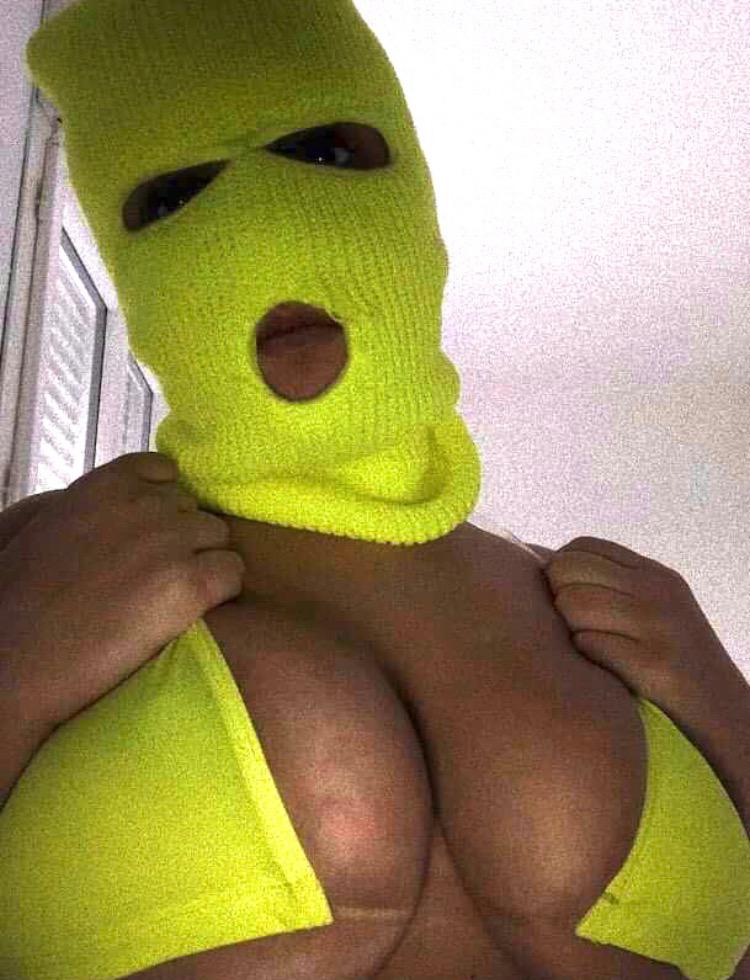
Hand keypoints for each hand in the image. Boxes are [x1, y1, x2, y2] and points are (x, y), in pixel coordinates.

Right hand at [0, 452, 245, 738]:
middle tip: (157, 579)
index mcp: (104, 484)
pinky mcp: (190, 584)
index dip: (164, 506)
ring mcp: (169, 542)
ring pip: (219, 538)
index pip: (164, 471)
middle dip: (183, 539)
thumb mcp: (54, 526)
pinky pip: (233, 573)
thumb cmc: (25, 601)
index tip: (150, 537)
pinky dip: (221, 592)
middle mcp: (143, 505)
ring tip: (172, 598)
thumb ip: (99, 507)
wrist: (21, 659)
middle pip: (194, 509)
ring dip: (204, 564)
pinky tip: (193, 612)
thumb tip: (139, 502)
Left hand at [543, 536, 729, 704]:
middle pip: (569, 571)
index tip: (562, 594)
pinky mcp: (654, 661)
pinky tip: (598, 667)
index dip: (560, 567)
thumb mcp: (654, 605)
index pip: (582, 546)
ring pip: (573, 604)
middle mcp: (656, 590)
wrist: (720, 708)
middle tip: (569, 624)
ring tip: (585, 644)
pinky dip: (584, 654)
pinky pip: (588, 642)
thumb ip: (613, 583)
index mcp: (653, 573)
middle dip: (556, 596)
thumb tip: (547, 566)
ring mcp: (657, 624)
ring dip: (567, 628)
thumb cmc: (670, 658)